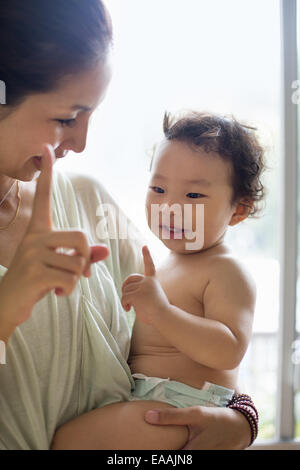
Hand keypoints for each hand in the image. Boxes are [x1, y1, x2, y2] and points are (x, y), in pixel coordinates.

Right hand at [0, 143, 108, 339]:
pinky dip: (70, 290)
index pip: (46, 196)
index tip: (47, 147)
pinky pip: (71, 278)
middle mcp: (35, 237)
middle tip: (78, 273)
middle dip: (85, 258)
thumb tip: (105, 251)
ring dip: (76, 279)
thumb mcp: (60, 265)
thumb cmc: (37, 280)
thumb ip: (83, 257)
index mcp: (39, 230)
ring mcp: (33, 253)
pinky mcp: (35, 272)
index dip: (48, 173)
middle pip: (80, 237)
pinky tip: (57, 294)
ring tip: (61, 285)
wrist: (10, 303)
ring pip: (78, 262)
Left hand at [121, 246, 169, 324]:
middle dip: (124, 287)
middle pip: (130, 279)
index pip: (149, 265)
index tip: (145, 246)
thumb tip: (129, 297)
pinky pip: (124, 297)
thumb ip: (142, 293)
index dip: (147, 255)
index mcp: (153, 280)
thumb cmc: (159, 312)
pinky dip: (124, 304)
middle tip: (126, 298)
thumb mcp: (151, 298)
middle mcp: (148, 281)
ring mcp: (143, 286)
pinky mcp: (137, 294)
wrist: (164, 317)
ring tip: (131, 307)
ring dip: (125, 299)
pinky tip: (128, 309)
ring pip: (125, 290)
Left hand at [144, 406, 251, 449]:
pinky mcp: (205, 457)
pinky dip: (180, 450)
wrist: (240, 427)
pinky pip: (188, 454)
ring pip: (182, 456)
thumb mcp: (195, 414)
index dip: (155, 454)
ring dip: (171, 450)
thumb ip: (171, 416)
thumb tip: (147, 416)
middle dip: (163, 451)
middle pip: (175, 458)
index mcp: (192, 453)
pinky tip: (176, 445)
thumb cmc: (216, 419)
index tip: (139, 449)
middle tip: (143, 447)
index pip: (168, 458)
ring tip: (157, 445)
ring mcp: (203, 459)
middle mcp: (198, 459)